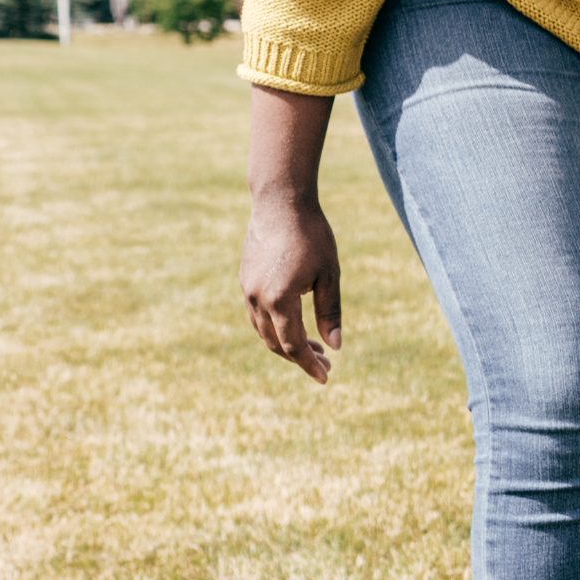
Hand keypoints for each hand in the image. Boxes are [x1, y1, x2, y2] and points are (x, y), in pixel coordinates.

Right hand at [241, 196, 341, 383]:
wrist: (280, 202)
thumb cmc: (312, 236)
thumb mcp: (329, 274)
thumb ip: (330, 312)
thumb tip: (335, 346)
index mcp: (279, 299)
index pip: (293, 345)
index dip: (309, 364)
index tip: (325, 377)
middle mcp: (257, 298)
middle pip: (275, 343)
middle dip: (299, 358)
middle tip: (325, 364)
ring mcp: (247, 289)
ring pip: (263, 330)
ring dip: (285, 344)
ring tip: (314, 348)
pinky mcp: (245, 280)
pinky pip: (257, 314)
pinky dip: (274, 327)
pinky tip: (294, 325)